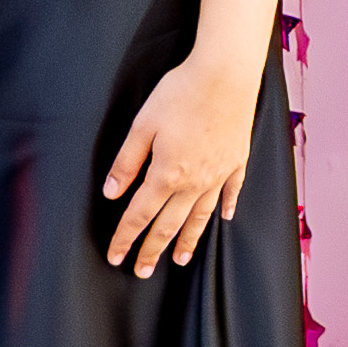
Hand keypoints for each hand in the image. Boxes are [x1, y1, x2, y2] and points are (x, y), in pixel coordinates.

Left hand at [101, 50, 258, 277]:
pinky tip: (223, 220)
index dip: (125, 237)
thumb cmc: (181, 94)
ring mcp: (219, 175)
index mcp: (166, 174)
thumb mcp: (143, 125)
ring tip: (178, 260)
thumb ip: (126, 162)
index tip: (115, 256)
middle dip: (152, 250)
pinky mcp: (236, 162)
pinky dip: (226, 209)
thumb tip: (112, 193)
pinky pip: (230, 194)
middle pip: (169, 225)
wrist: (226, 75)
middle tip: (142, 271)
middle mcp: (194, 183)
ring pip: (200, 218)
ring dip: (187, 241)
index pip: (140, 215)